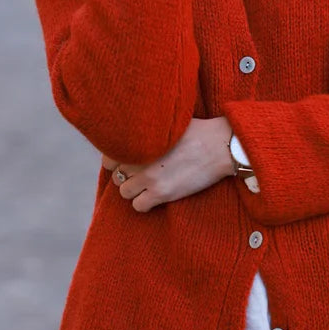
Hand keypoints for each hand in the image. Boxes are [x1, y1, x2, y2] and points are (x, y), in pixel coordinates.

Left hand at [102, 117, 234, 212]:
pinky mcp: (162, 193)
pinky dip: (143, 203)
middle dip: (126, 174)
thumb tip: (135, 130)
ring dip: (134, 189)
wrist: (220, 146)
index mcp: (139, 140)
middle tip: (140, 173)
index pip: (108, 156)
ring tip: (148, 185)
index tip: (126, 161)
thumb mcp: (168, 123)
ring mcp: (149, 177)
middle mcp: (139, 159)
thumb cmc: (198, 131)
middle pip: (116, 175)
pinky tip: (154, 196)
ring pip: (124, 192)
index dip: (116, 160)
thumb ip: (148, 130)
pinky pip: (138, 206)